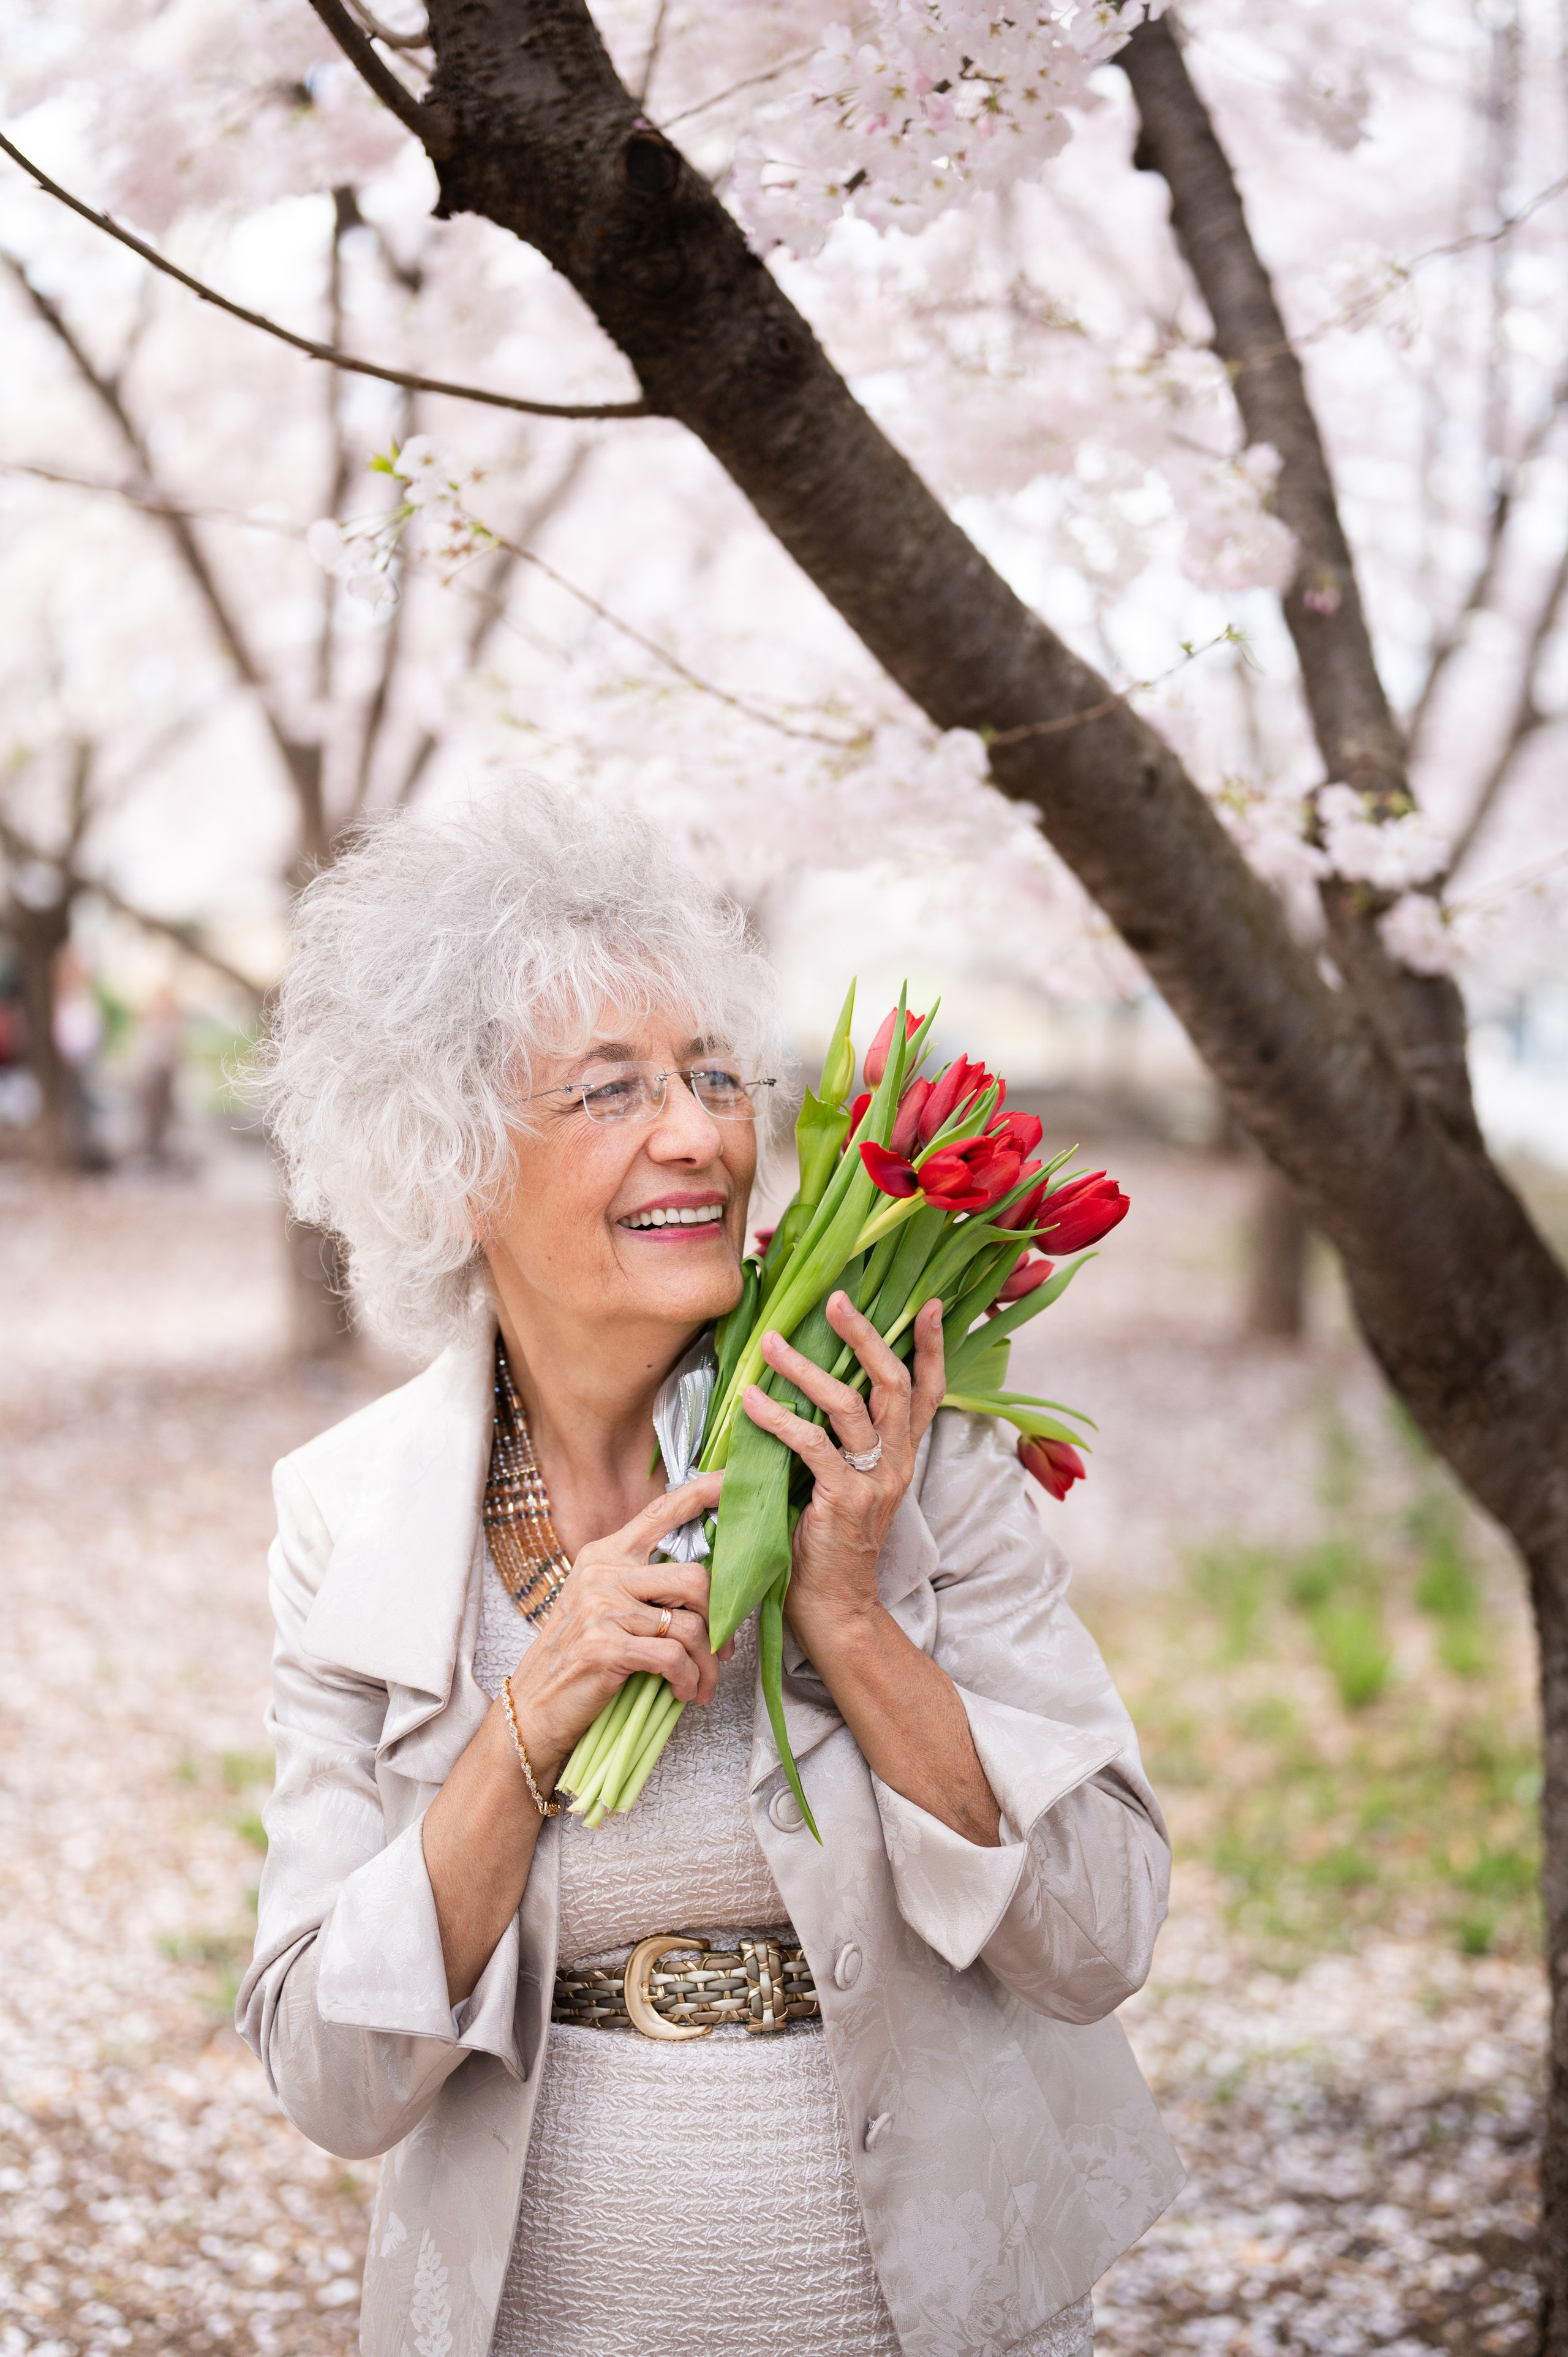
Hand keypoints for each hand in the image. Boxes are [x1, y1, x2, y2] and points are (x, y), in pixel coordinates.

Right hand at [507, 1474, 725, 1782]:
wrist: (534, 1706)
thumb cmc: (578, 1658)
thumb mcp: (603, 1606)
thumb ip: (644, 1584)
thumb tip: (706, 1582)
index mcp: (605, 1554)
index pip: (660, 1512)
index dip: (701, 1493)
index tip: (732, 1480)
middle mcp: (603, 1573)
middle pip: (694, 1578)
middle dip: (720, 1621)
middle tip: (722, 1650)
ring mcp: (602, 1608)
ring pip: (690, 1625)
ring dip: (706, 1663)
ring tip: (702, 1683)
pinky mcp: (605, 1646)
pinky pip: (673, 1656)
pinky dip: (688, 1679)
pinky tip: (682, 1692)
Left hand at [742, 1292, 944, 1646]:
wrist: (833, 1609)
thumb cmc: (825, 1543)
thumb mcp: (840, 1485)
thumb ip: (832, 1443)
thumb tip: (795, 1389)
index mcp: (900, 1456)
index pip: (928, 1392)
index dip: (934, 1348)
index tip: (932, 1304)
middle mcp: (895, 1463)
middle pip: (895, 1384)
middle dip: (867, 1335)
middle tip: (837, 1299)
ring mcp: (873, 1482)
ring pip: (851, 1406)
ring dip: (806, 1369)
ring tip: (771, 1343)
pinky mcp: (843, 1501)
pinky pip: (813, 1447)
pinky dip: (780, 1418)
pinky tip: (752, 1401)